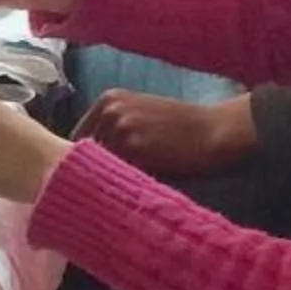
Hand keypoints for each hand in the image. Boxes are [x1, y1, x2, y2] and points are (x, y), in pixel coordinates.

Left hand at [76, 90, 259, 177]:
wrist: (214, 130)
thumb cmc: (181, 126)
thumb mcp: (141, 114)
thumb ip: (112, 127)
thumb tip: (82, 157)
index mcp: (108, 99)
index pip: (76, 138)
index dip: (81, 160)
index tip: (88, 176)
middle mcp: (109, 109)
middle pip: (81, 152)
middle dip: (89, 170)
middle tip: (102, 188)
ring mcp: (120, 126)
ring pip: (95, 164)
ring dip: (103, 179)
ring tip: (117, 190)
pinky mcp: (133, 146)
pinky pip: (115, 172)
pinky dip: (119, 183)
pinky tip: (130, 190)